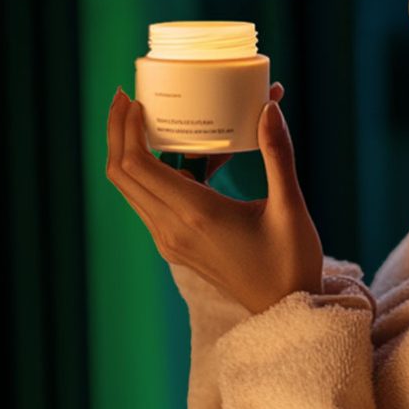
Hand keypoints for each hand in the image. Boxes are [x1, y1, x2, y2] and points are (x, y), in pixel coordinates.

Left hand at [105, 83, 322, 314]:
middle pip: (122, 174)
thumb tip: (269, 108)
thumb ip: (278, 154)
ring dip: (132, 152)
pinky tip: (188, 157)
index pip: (137, 165)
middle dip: (118, 132)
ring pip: (131, 189)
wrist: (285, 309)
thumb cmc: (291, 261)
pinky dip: (154, 173)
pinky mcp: (175, 246)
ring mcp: (170, 241)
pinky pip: (150, 202)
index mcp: (196, 215)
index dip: (126, 128)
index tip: (132, 98)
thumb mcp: (290, 206)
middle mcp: (173, 230)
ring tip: (152, 119)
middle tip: (127, 98)